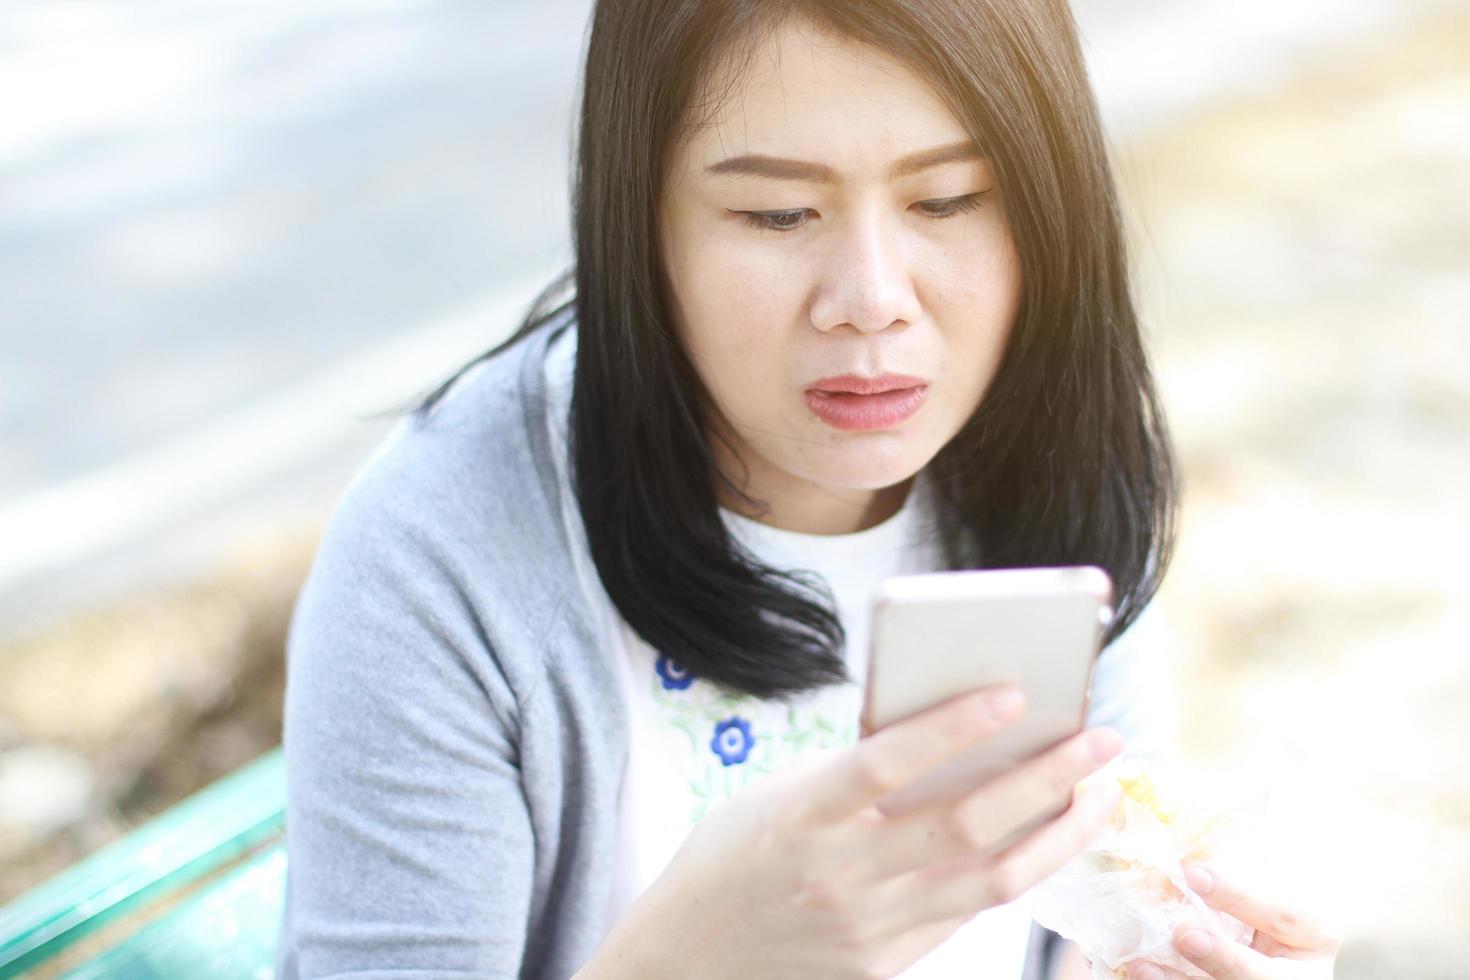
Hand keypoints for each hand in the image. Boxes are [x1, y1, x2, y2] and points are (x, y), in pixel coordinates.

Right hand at [593, 685, 1124, 979]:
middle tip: (1101, 738)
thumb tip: (951, 736)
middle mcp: (838, 877)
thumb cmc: (732, 858)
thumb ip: (852, 773)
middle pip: (964, 825)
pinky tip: (1047, 836)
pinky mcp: (887, 964)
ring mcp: (868, 930)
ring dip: (1057, 833)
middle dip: (1047, 778)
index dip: (951, 727)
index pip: (884, 764)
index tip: (1015, 693)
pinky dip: (1013, 869)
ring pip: (989, 882)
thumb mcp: (774, 797)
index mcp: (798, 818)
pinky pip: (966, 912)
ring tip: (1100, 792)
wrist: (690, 959)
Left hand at [1129, 862, 1342, 979]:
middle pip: (1265, 975)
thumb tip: (1182, 846)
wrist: (1272, 935)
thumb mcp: (1273, 883)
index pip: (1286, 916)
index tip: (1192, 872)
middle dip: (1224, 958)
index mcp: (1315, 933)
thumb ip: (1243, 872)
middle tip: (1184, 934)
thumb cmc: (1268, 897)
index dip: (1238, 896)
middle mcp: (1298, 974)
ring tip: (1144, 964)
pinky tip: (1142, 970)